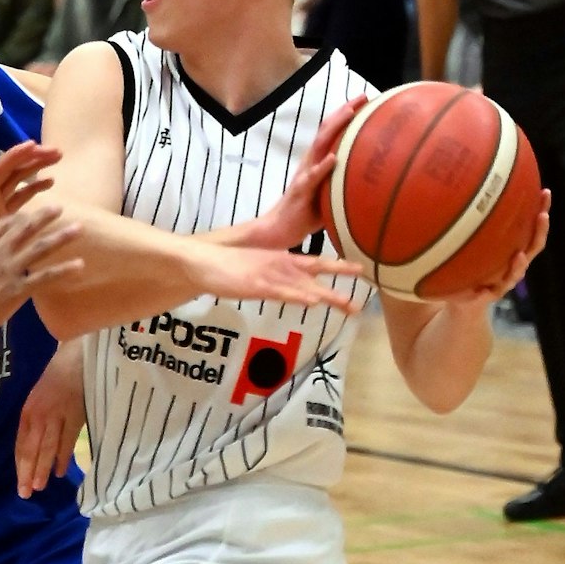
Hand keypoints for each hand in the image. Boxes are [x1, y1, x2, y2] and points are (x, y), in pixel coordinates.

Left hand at [0, 141, 62, 278]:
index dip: (16, 155)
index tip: (35, 144)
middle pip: (13, 169)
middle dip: (33, 158)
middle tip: (56, 151)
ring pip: (19, 180)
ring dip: (36, 168)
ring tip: (56, 160)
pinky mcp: (2, 216)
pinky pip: (21, 196)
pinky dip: (34, 188)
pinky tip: (49, 182)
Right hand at [0, 206, 84, 340]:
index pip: (4, 224)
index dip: (19, 217)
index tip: (30, 213)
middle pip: (25, 228)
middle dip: (44, 216)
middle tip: (59, 208)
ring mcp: (8, 270)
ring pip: (41, 247)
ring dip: (62, 236)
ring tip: (79, 228)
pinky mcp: (17, 289)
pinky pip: (45, 277)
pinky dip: (64, 270)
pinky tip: (79, 265)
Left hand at [15, 340, 84, 497]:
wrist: (78, 353)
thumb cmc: (58, 374)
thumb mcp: (40, 396)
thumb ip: (37, 418)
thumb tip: (35, 444)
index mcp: (28, 410)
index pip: (21, 443)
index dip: (20, 465)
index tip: (21, 483)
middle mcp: (39, 414)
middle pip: (31, 449)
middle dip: (27, 472)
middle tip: (25, 493)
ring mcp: (56, 415)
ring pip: (47, 447)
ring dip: (42, 468)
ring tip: (39, 486)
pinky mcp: (75, 414)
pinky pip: (67, 440)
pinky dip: (63, 456)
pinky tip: (60, 471)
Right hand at [190, 243, 362, 312]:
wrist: (203, 261)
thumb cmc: (228, 266)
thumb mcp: (257, 269)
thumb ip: (275, 277)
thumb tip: (286, 286)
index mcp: (283, 259)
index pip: (317, 263)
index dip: (339, 266)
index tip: (361, 270)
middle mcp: (282, 265)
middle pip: (318, 275)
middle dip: (340, 286)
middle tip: (361, 297)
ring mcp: (270, 275)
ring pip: (304, 287)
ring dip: (326, 296)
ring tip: (347, 304)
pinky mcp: (257, 285)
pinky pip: (281, 293)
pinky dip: (298, 297)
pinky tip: (312, 302)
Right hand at [250, 94, 366, 248]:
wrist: (279, 230)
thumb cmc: (305, 214)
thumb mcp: (328, 194)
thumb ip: (342, 182)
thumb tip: (370, 181)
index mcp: (316, 162)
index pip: (331, 133)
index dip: (346, 115)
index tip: (365, 100)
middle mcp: (309, 163)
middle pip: (326, 131)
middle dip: (344, 112)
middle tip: (362, 97)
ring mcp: (304, 175)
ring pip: (319, 146)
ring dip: (335, 129)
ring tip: (349, 114)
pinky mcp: (300, 192)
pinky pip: (312, 177)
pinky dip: (323, 167)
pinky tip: (333, 158)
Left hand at [432, 190, 550, 305]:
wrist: (461, 299)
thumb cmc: (468, 266)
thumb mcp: (468, 240)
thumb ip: (470, 221)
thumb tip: (462, 186)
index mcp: (512, 248)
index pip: (531, 227)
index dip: (540, 211)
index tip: (544, 192)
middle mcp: (513, 263)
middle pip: (533, 247)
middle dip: (539, 232)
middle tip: (542, 216)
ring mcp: (504, 281)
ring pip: (517, 272)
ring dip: (519, 265)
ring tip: (520, 255)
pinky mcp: (489, 297)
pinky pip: (491, 294)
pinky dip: (490, 290)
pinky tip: (485, 288)